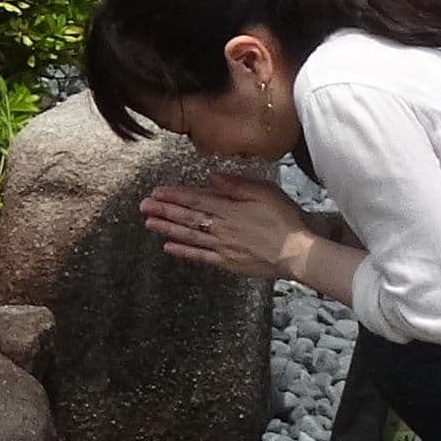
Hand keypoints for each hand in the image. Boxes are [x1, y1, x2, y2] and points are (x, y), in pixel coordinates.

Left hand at [140, 173, 318, 280]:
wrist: (296, 251)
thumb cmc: (285, 218)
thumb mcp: (265, 191)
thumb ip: (236, 185)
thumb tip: (212, 179)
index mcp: (229, 208)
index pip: (196, 199)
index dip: (174, 195)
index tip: (156, 192)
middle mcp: (221, 227)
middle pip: (187, 216)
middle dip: (164, 210)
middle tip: (143, 206)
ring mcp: (222, 246)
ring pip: (189, 235)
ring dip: (167, 229)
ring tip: (149, 223)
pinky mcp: (227, 262)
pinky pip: (200, 256)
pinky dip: (183, 252)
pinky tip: (168, 247)